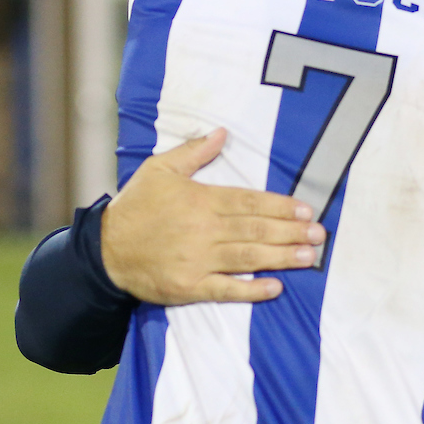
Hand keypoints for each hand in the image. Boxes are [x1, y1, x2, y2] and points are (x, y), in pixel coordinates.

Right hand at [100, 128, 326, 304]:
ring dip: (281, 257)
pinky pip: (225, 289)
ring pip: (248, 257)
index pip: (250, 202)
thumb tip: (222, 133)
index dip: (281, 206)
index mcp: (200, 200)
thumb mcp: (159, 169)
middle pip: (255, 229)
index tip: (307, 210)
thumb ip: (193, 152)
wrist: (103, 251)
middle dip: (291, 232)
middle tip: (320, 235)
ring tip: (309, 257)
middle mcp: (203, 230)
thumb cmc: (135, 207)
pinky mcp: (189, 287)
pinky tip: (275, 287)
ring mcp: (197, 260)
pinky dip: (251, 290)